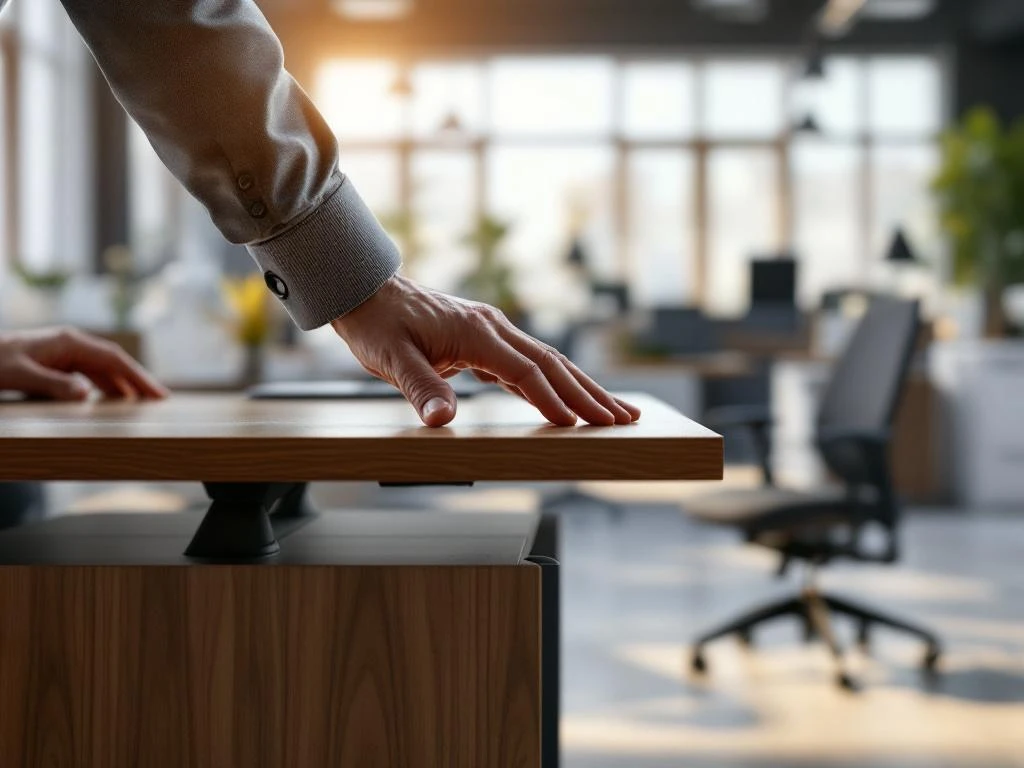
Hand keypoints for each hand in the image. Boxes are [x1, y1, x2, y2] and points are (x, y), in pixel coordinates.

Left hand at [0, 327, 167, 400]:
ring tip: (143, 402)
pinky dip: (106, 386)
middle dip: (137, 380)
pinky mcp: (56, 363)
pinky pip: (89, 374)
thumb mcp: (19, 376)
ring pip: (103, 368)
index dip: (138, 376)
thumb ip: (53, 384)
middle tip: (160, 399)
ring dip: (123, 384)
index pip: (113, 359)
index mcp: (68, 341)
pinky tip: (113, 398)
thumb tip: (87, 393)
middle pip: (114, 362)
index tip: (157, 393)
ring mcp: (64, 353)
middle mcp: (71, 344)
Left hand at [331, 275, 640, 427]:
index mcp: (476, 332)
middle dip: (589, 393)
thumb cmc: (378, 325)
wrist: (366, 291)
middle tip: (623, 419)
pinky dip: (554, 383)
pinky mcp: (485, 339)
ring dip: (581, 387)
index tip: (578, 425)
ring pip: (547, 361)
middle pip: (552, 363)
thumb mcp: (391, 359)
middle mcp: (493, 327)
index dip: (552, 400)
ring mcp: (492, 331)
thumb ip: (421, 388)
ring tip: (614, 412)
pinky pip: (529, 364)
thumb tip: (441, 421)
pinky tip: (568, 402)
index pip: (526, 371)